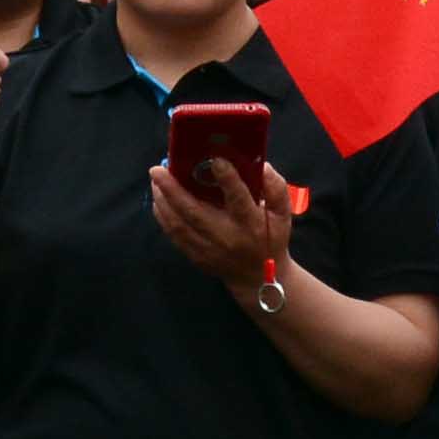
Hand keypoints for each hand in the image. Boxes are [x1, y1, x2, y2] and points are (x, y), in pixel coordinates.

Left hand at [146, 150, 298, 297]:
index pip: (238, 198)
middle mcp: (226, 236)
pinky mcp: (196, 256)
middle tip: (158, 169)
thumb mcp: (282, 214)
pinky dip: (163, 216)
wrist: (258, 278)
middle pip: (195, 212)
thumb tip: (262, 166)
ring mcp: (208, 249)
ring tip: (155, 180)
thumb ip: (276, 188)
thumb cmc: (270, 239)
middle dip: (173, 189)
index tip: (214, 159)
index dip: (227, 179)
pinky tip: (158, 200)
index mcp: (250, 222)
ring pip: (179, 224)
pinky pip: (174, 236)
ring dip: (163, 201)